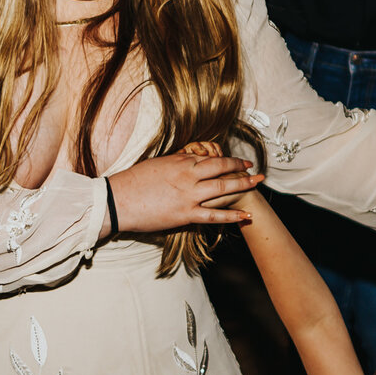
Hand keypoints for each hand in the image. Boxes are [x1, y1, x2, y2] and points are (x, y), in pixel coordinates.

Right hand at [108, 151, 261, 234]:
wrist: (118, 200)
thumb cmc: (133, 181)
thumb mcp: (157, 164)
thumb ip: (176, 163)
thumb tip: (189, 160)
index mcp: (181, 162)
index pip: (211, 158)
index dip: (228, 160)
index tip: (239, 162)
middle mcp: (189, 176)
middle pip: (222, 170)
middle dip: (240, 169)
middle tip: (254, 170)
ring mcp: (189, 196)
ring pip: (223, 188)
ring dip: (243, 186)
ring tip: (257, 185)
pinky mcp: (185, 215)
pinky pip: (214, 215)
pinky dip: (232, 215)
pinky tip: (246, 216)